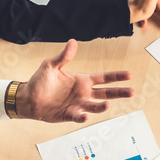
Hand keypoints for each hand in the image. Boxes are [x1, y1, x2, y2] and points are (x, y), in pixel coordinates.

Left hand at [15, 40, 132, 122]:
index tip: (129, 75)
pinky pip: (79, 117)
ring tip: (106, 105)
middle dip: (119, 93)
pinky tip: (85, 115)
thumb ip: (64, 56)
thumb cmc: (39, 81)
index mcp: (81, 80)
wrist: (28, 99)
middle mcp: (82, 93)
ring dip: (101, 106)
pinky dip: (83, 117)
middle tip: (132, 92)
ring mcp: (77, 105)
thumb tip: (73, 42)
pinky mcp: (69, 115)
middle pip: (106, 93)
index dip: (116, 76)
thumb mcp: (51, 65)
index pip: (103, 78)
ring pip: (95, 106)